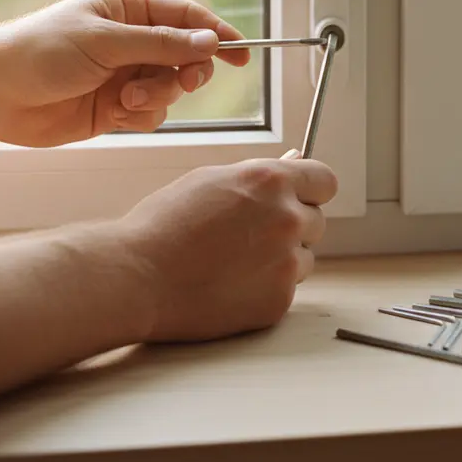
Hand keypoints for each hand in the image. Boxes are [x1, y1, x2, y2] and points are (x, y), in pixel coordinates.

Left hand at [0, 0, 250, 146]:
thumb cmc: (40, 52)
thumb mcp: (107, 40)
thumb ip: (163, 44)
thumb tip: (210, 41)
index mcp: (129, 10)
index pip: (188, 17)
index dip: (218, 33)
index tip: (243, 54)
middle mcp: (132, 41)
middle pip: (187, 56)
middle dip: (188, 72)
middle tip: (184, 82)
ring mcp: (125, 75)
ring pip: (172, 89)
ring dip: (157, 97)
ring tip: (126, 100)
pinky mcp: (116, 107)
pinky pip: (152, 113)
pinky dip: (141, 116)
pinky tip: (115, 113)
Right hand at [115, 155, 338, 341]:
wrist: (136, 277)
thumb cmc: (166, 223)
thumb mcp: (212, 180)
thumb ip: (260, 174)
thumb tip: (295, 160)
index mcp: (272, 181)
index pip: (325, 180)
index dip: (312, 189)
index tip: (301, 197)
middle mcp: (287, 218)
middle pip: (317, 220)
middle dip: (294, 225)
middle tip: (253, 234)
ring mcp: (286, 263)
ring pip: (304, 257)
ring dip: (283, 258)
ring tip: (235, 262)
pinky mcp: (278, 301)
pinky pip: (287, 289)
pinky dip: (266, 288)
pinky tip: (230, 284)